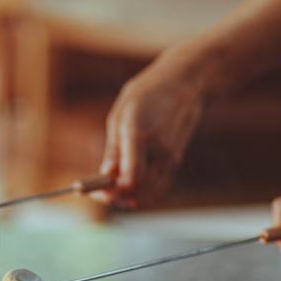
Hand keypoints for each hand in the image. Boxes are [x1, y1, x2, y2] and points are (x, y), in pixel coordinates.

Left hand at [96, 50, 206, 207]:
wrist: (183, 83)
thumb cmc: (146, 94)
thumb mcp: (120, 114)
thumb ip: (114, 149)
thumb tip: (105, 175)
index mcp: (139, 135)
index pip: (130, 179)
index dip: (112, 192)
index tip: (97, 192)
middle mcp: (158, 150)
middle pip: (139, 191)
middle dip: (118, 198)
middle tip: (102, 193)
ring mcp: (171, 156)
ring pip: (150, 193)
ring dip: (131, 197)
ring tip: (114, 187)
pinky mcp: (176, 160)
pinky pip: (159, 186)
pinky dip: (144, 191)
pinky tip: (130, 182)